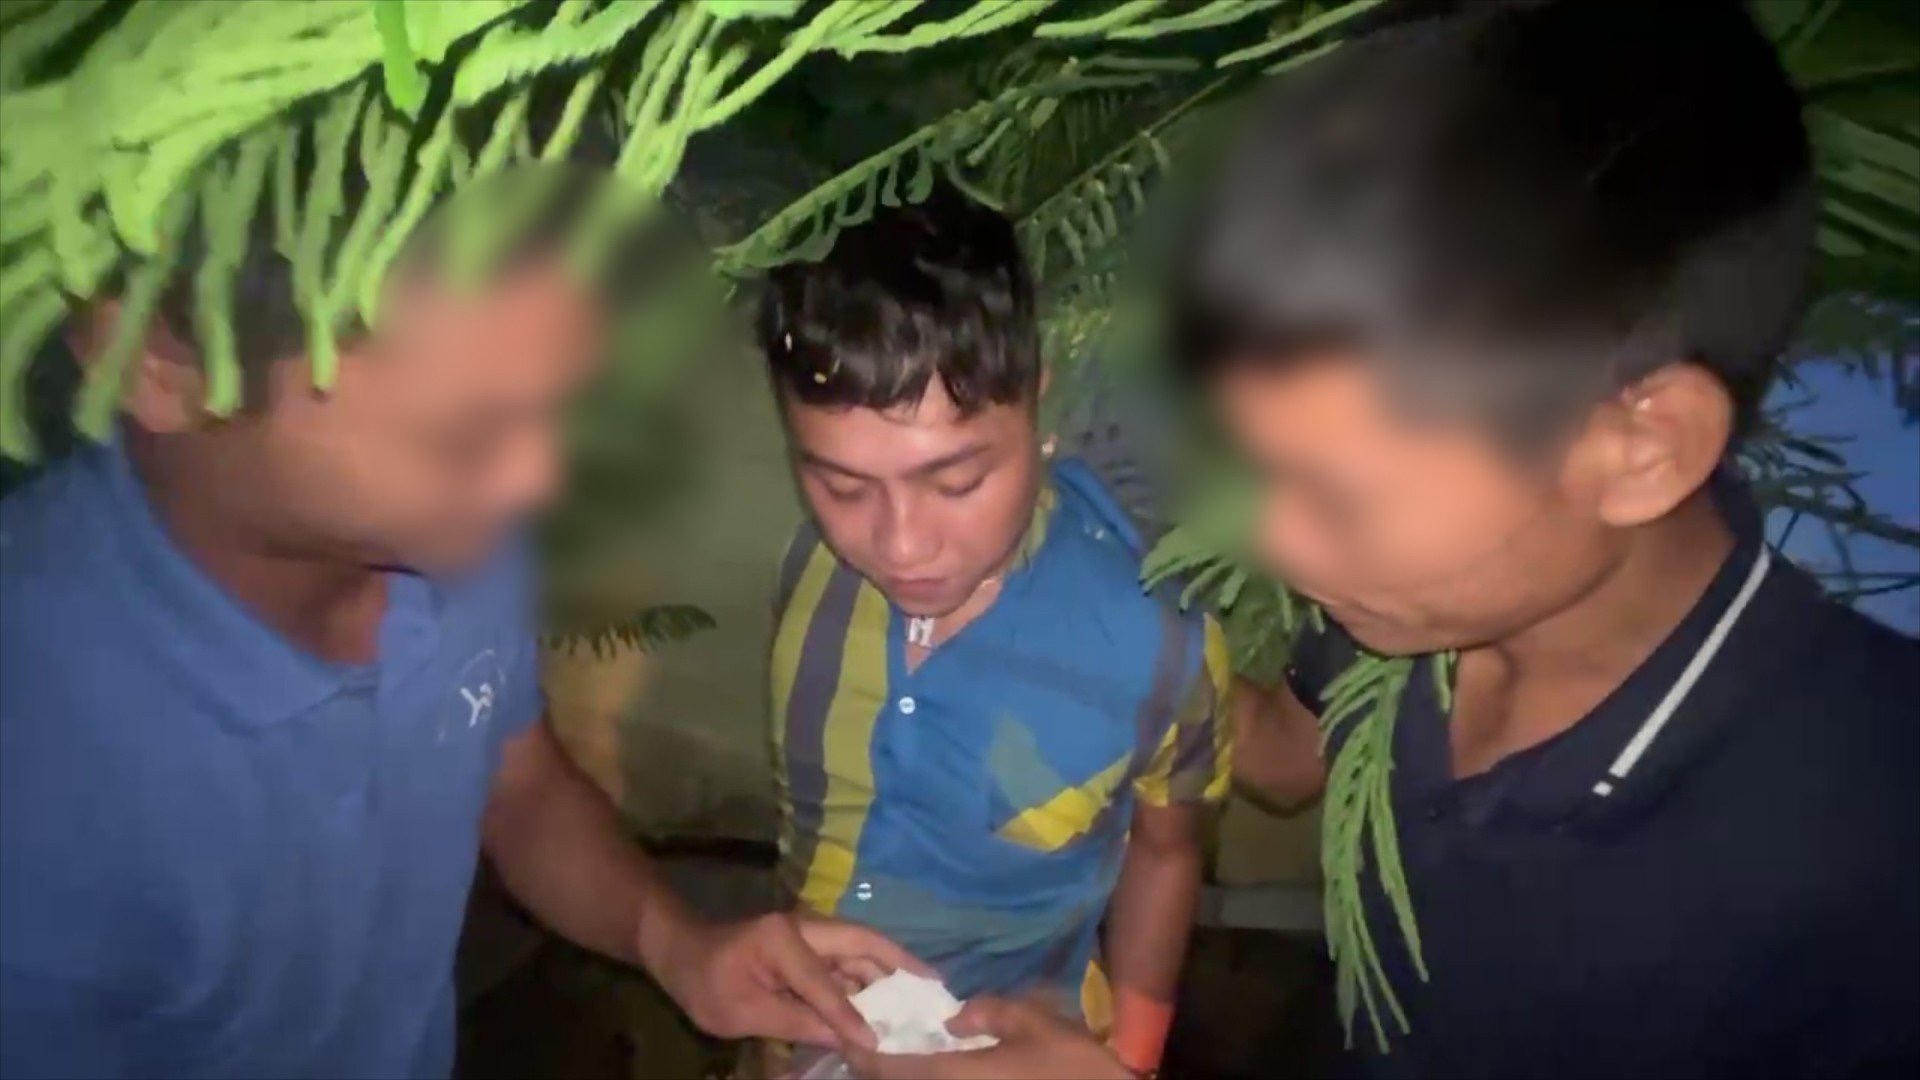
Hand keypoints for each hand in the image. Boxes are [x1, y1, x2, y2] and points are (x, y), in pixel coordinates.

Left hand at [644, 909, 928, 1047]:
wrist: (679, 951)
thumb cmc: (703, 981)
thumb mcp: (742, 1012)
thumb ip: (797, 1022)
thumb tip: (850, 1040)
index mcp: (784, 938)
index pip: (826, 982)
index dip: (852, 1014)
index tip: (879, 1040)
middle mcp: (806, 926)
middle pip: (863, 943)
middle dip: (900, 965)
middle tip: (936, 989)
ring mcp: (809, 933)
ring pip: (859, 951)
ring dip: (888, 974)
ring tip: (918, 999)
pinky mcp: (809, 945)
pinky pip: (846, 961)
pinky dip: (868, 980)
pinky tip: (884, 1003)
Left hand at [844, 996, 1130, 1079]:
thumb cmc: (1069, 1065)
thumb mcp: (1030, 1022)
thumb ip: (985, 1012)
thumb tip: (953, 1019)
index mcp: (952, 1076)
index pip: (889, 1070)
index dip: (863, 1057)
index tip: (847, 1040)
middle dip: (878, 1070)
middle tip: (869, 1047)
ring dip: (906, 1076)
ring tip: (901, 1057)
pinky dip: (933, 1079)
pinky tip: (942, 1068)